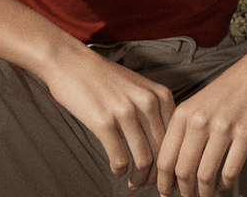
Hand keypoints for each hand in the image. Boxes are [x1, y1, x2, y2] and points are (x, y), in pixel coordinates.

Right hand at [42, 44, 175, 189]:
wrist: (71, 62)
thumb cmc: (104, 77)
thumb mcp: (138, 86)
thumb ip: (154, 109)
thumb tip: (165, 146)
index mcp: (159, 94)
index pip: (175, 138)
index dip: (171, 161)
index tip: (164, 174)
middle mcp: (146, 102)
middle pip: (162, 152)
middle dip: (156, 175)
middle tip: (147, 184)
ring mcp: (125, 112)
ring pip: (144, 160)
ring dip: (139, 179)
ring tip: (132, 182)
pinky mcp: (104, 122)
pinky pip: (120, 159)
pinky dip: (120, 170)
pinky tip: (116, 169)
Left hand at [156, 49, 246, 196]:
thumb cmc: (233, 86)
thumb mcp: (201, 101)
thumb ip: (188, 128)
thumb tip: (176, 164)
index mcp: (185, 111)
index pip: (165, 157)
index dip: (163, 182)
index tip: (166, 193)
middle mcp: (200, 119)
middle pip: (182, 171)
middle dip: (183, 193)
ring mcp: (223, 127)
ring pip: (204, 176)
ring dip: (204, 194)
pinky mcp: (246, 134)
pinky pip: (230, 172)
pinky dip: (225, 184)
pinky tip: (225, 184)